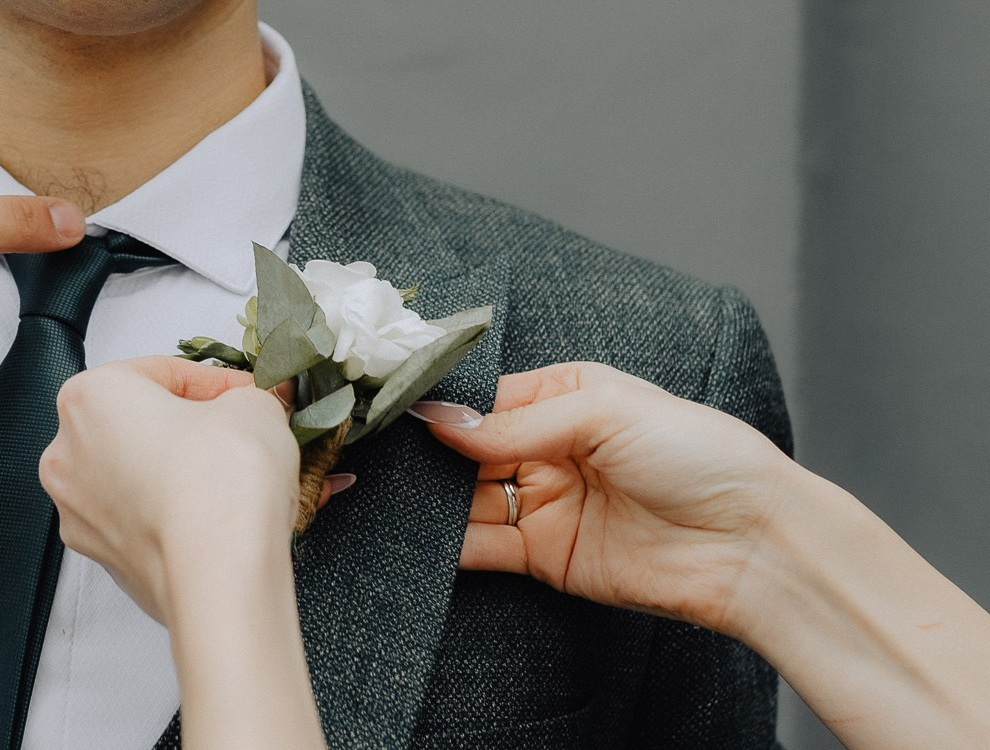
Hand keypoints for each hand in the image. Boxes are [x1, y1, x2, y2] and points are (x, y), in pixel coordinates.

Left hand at [40, 357, 299, 624]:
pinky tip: (230, 516)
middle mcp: (70, 454)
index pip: (165, 372)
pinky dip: (185, 515)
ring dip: (192, 474)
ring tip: (247, 481)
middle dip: (199, 430)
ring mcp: (82, 512)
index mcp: (91, 397)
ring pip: (145, 477)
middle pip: (145, 426)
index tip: (251, 397)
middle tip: (246, 437)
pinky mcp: (107, 558)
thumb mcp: (255, 405)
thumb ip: (248, 397)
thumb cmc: (222, 485)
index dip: (221, 384)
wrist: (221, 575)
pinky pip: (149, 521)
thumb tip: (250, 408)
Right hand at [426, 361, 804, 634]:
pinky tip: (421, 539)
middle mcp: (551, 448)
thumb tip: (443, 423)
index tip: (401, 416)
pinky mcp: (546, 556)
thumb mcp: (605, 412)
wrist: (751, 543)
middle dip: (432, 458)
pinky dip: (451, 547)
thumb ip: (518, 422)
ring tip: (393, 500)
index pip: (488, 399)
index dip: (446, 408)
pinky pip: (485, 548)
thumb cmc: (699, 455)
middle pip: (470, 451)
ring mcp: (547, 503)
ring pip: (468, 500)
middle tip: (387, 462)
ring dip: (433, 503)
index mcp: (568, 397)